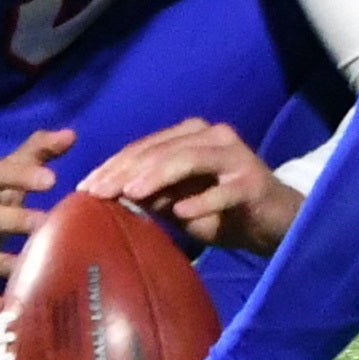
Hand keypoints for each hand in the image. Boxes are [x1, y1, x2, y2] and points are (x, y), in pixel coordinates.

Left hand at [79, 117, 299, 255]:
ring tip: (131, 194)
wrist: (274, 222)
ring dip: (158, 176)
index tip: (84, 188)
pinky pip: (223, 192)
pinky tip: (180, 214)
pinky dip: (201, 202)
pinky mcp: (252, 182)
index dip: (113, 165)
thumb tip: (107, 197)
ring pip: (189, 159)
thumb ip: (150, 195)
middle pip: (162, 150)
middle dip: (126, 171)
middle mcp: (212, 137)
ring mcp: (235, 157)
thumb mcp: (178, 203)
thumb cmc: (221, 212)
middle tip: (96, 193)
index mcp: (191, 136)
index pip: (144, 147)